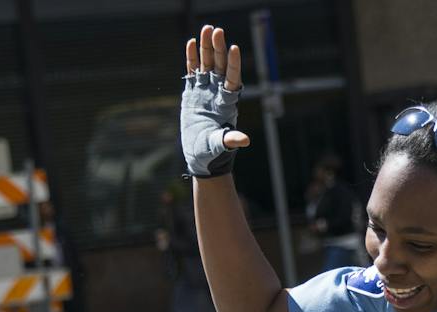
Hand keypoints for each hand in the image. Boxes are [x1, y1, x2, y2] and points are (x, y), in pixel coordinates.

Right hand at [181, 25, 250, 177]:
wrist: (201, 157)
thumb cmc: (214, 153)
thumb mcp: (221, 145)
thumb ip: (232, 139)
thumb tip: (245, 140)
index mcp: (227, 102)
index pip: (232, 78)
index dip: (233, 63)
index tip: (233, 47)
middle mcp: (218, 93)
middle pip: (220, 66)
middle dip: (218, 48)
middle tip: (216, 30)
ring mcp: (205, 91)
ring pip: (207, 64)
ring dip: (206, 48)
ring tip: (205, 29)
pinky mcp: (193, 93)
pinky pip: (193, 71)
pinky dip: (192, 58)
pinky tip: (191, 43)